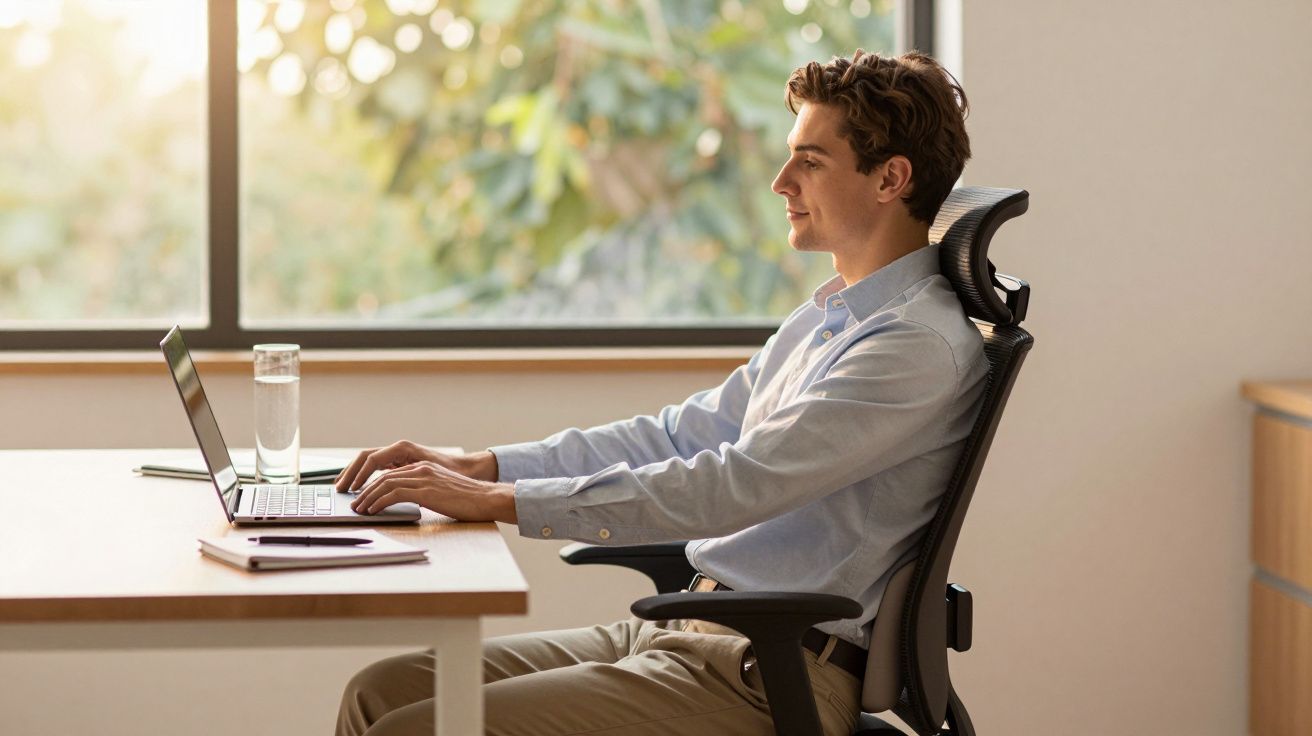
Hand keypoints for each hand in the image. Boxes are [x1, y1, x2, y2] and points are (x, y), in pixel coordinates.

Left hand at [349, 461, 517, 523]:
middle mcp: (421, 469)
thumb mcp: (441, 492)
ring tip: (359, 509)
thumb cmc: (467, 500)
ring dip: (367, 497)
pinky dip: (379, 502)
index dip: (371, 483)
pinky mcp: (425, 491)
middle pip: (382, 475)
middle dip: (364, 489)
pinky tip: (373, 511)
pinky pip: (394, 494)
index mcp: (423, 467)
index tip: (360, 494)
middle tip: (353, 503)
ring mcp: (423, 478)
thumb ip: (423, 491)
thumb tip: (406, 504)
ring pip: (384, 483)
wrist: (486, 499)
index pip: (389, 472)